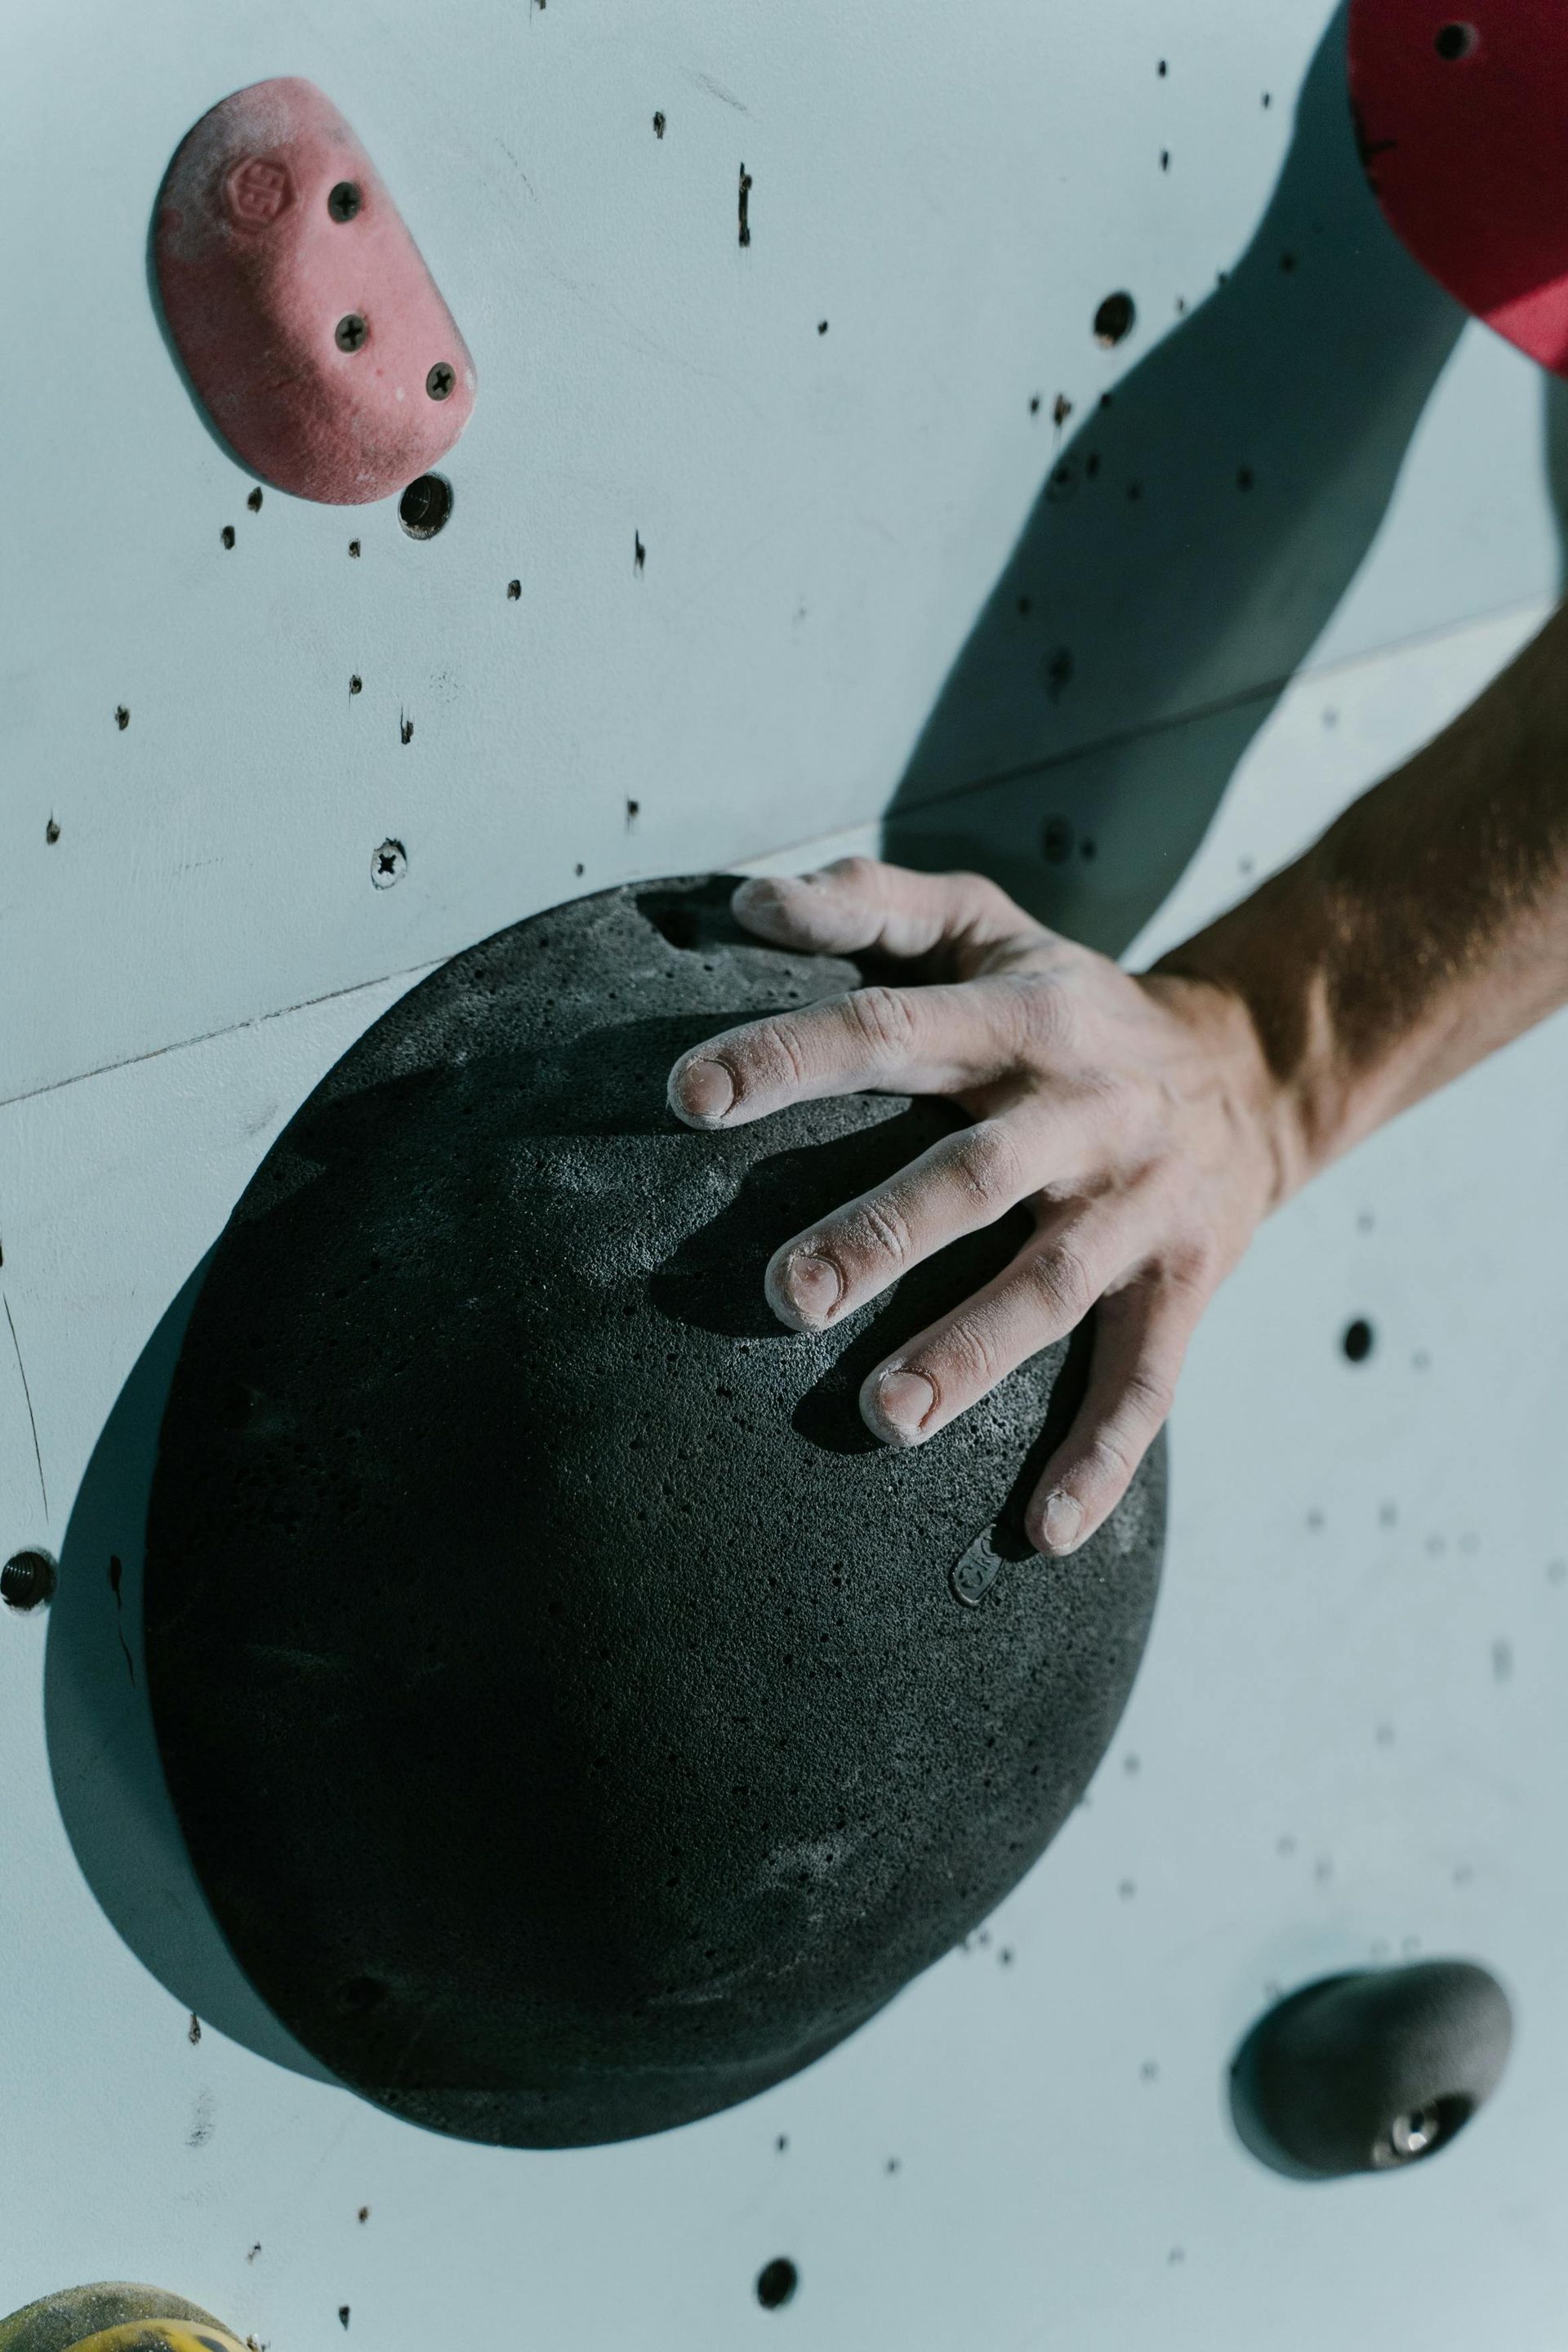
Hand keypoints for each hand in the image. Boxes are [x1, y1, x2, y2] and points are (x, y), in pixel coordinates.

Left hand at [667, 857, 1298, 1555]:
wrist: (1257, 1070)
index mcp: (1020, 1017)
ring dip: (974, 1352)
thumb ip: (871, 903)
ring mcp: (1138, 1206)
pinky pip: (1149, 1380)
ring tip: (882, 1420)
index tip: (686, 1098)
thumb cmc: (1072, 1001)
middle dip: (881, 1233)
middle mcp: (1082, 1112)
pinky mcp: (1185, 1284)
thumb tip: (747, 901)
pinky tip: (1042, 1533)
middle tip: (780, 1293)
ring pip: (1055, 1285)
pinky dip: (1104, 1458)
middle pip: (975, 1174)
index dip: (791, 1058)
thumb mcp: (989, 925)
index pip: (891, 1032)